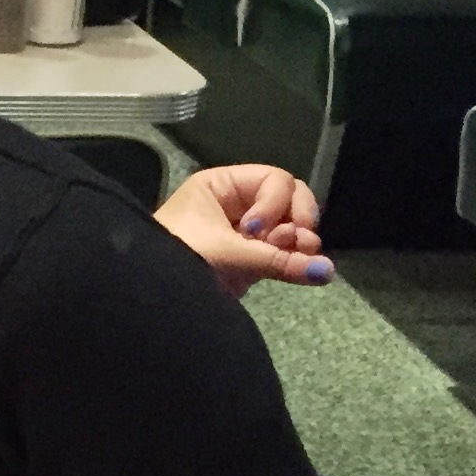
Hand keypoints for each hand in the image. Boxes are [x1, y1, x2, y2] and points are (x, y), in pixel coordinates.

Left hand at [153, 164, 331, 298]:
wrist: (148, 296)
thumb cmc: (178, 258)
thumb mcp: (227, 253)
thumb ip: (277, 260)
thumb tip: (327, 273)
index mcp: (221, 186)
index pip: (273, 180)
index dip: (277, 203)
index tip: (259, 230)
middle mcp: (235, 203)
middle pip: (288, 199)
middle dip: (298, 219)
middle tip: (300, 241)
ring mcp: (242, 232)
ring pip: (287, 226)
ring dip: (298, 240)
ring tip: (301, 255)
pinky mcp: (246, 260)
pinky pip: (279, 252)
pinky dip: (292, 259)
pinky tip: (306, 270)